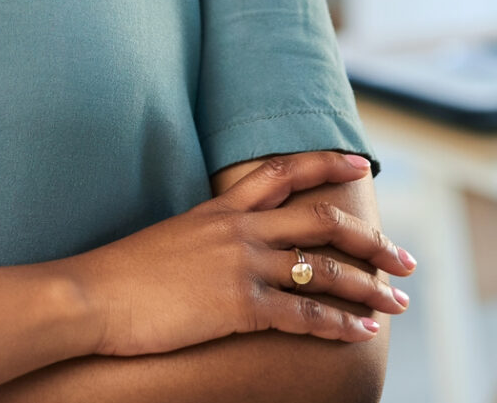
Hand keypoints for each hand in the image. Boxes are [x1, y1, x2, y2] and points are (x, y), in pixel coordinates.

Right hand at [66, 152, 414, 356]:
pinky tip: (364, 332)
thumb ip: (201, 236)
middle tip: (405, 257)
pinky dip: (340, 323)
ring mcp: (240, 266)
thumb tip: (217, 245)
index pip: (282, 173)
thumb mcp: (166, 239)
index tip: (359, 165)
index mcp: (218, 209)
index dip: (325, 166)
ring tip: (399, 300)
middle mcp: (238, 230)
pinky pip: (304, 314)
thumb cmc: (118, 274)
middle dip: (370, 239)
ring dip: (369, 286)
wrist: (91, 295)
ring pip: (323, 269)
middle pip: (321, 220)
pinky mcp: (239, 305)